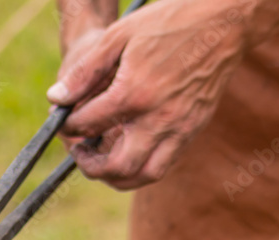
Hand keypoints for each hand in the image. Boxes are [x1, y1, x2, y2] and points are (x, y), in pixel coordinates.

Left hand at [48, 0, 251, 189]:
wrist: (222, 23)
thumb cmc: (167, 23)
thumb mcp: (118, 37)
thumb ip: (85, 72)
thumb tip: (56, 98)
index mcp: (135, 94)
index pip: (88, 126)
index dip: (68, 125)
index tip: (65, 119)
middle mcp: (159, 119)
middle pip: (117, 167)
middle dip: (91, 166)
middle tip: (81, 149)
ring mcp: (180, 128)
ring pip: (144, 175)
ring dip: (117, 177)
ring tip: (103, 158)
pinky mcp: (194, 130)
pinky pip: (164, 164)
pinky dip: (142, 167)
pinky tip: (129, 149)